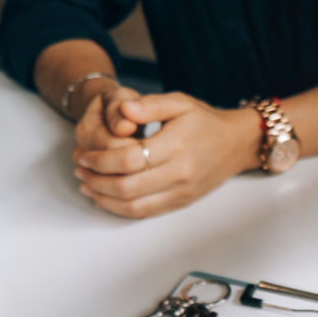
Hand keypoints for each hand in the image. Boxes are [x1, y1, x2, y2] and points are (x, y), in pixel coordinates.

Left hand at [73, 92, 258, 217]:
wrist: (237, 144)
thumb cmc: (205, 121)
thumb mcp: (179, 102)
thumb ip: (149, 105)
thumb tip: (123, 109)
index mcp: (176, 146)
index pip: (129, 159)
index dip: (101, 160)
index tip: (85, 155)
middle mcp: (180, 174)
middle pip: (128, 187)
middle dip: (97, 180)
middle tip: (80, 170)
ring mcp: (181, 192)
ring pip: (134, 206)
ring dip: (105, 199)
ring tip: (87, 186)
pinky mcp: (182, 203)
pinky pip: (146, 213)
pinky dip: (121, 209)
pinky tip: (106, 199)